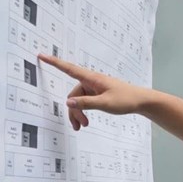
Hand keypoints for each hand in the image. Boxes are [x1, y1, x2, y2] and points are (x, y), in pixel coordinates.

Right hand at [37, 53, 151, 130]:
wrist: (141, 101)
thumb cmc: (126, 99)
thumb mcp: (105, 103)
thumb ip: (86, 103)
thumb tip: (68, 102)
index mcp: (92, 78)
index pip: (69, 69)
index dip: (54, 63)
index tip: (41, 55)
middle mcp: (91, 81)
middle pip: (73, 95)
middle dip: (74, 110)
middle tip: (80, 126)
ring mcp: (94, 88)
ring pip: (78, 100)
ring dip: (79, 113)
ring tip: (83, 126)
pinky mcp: (98, 94)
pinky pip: (85, 102)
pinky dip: (84, 111)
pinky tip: (86, 122)